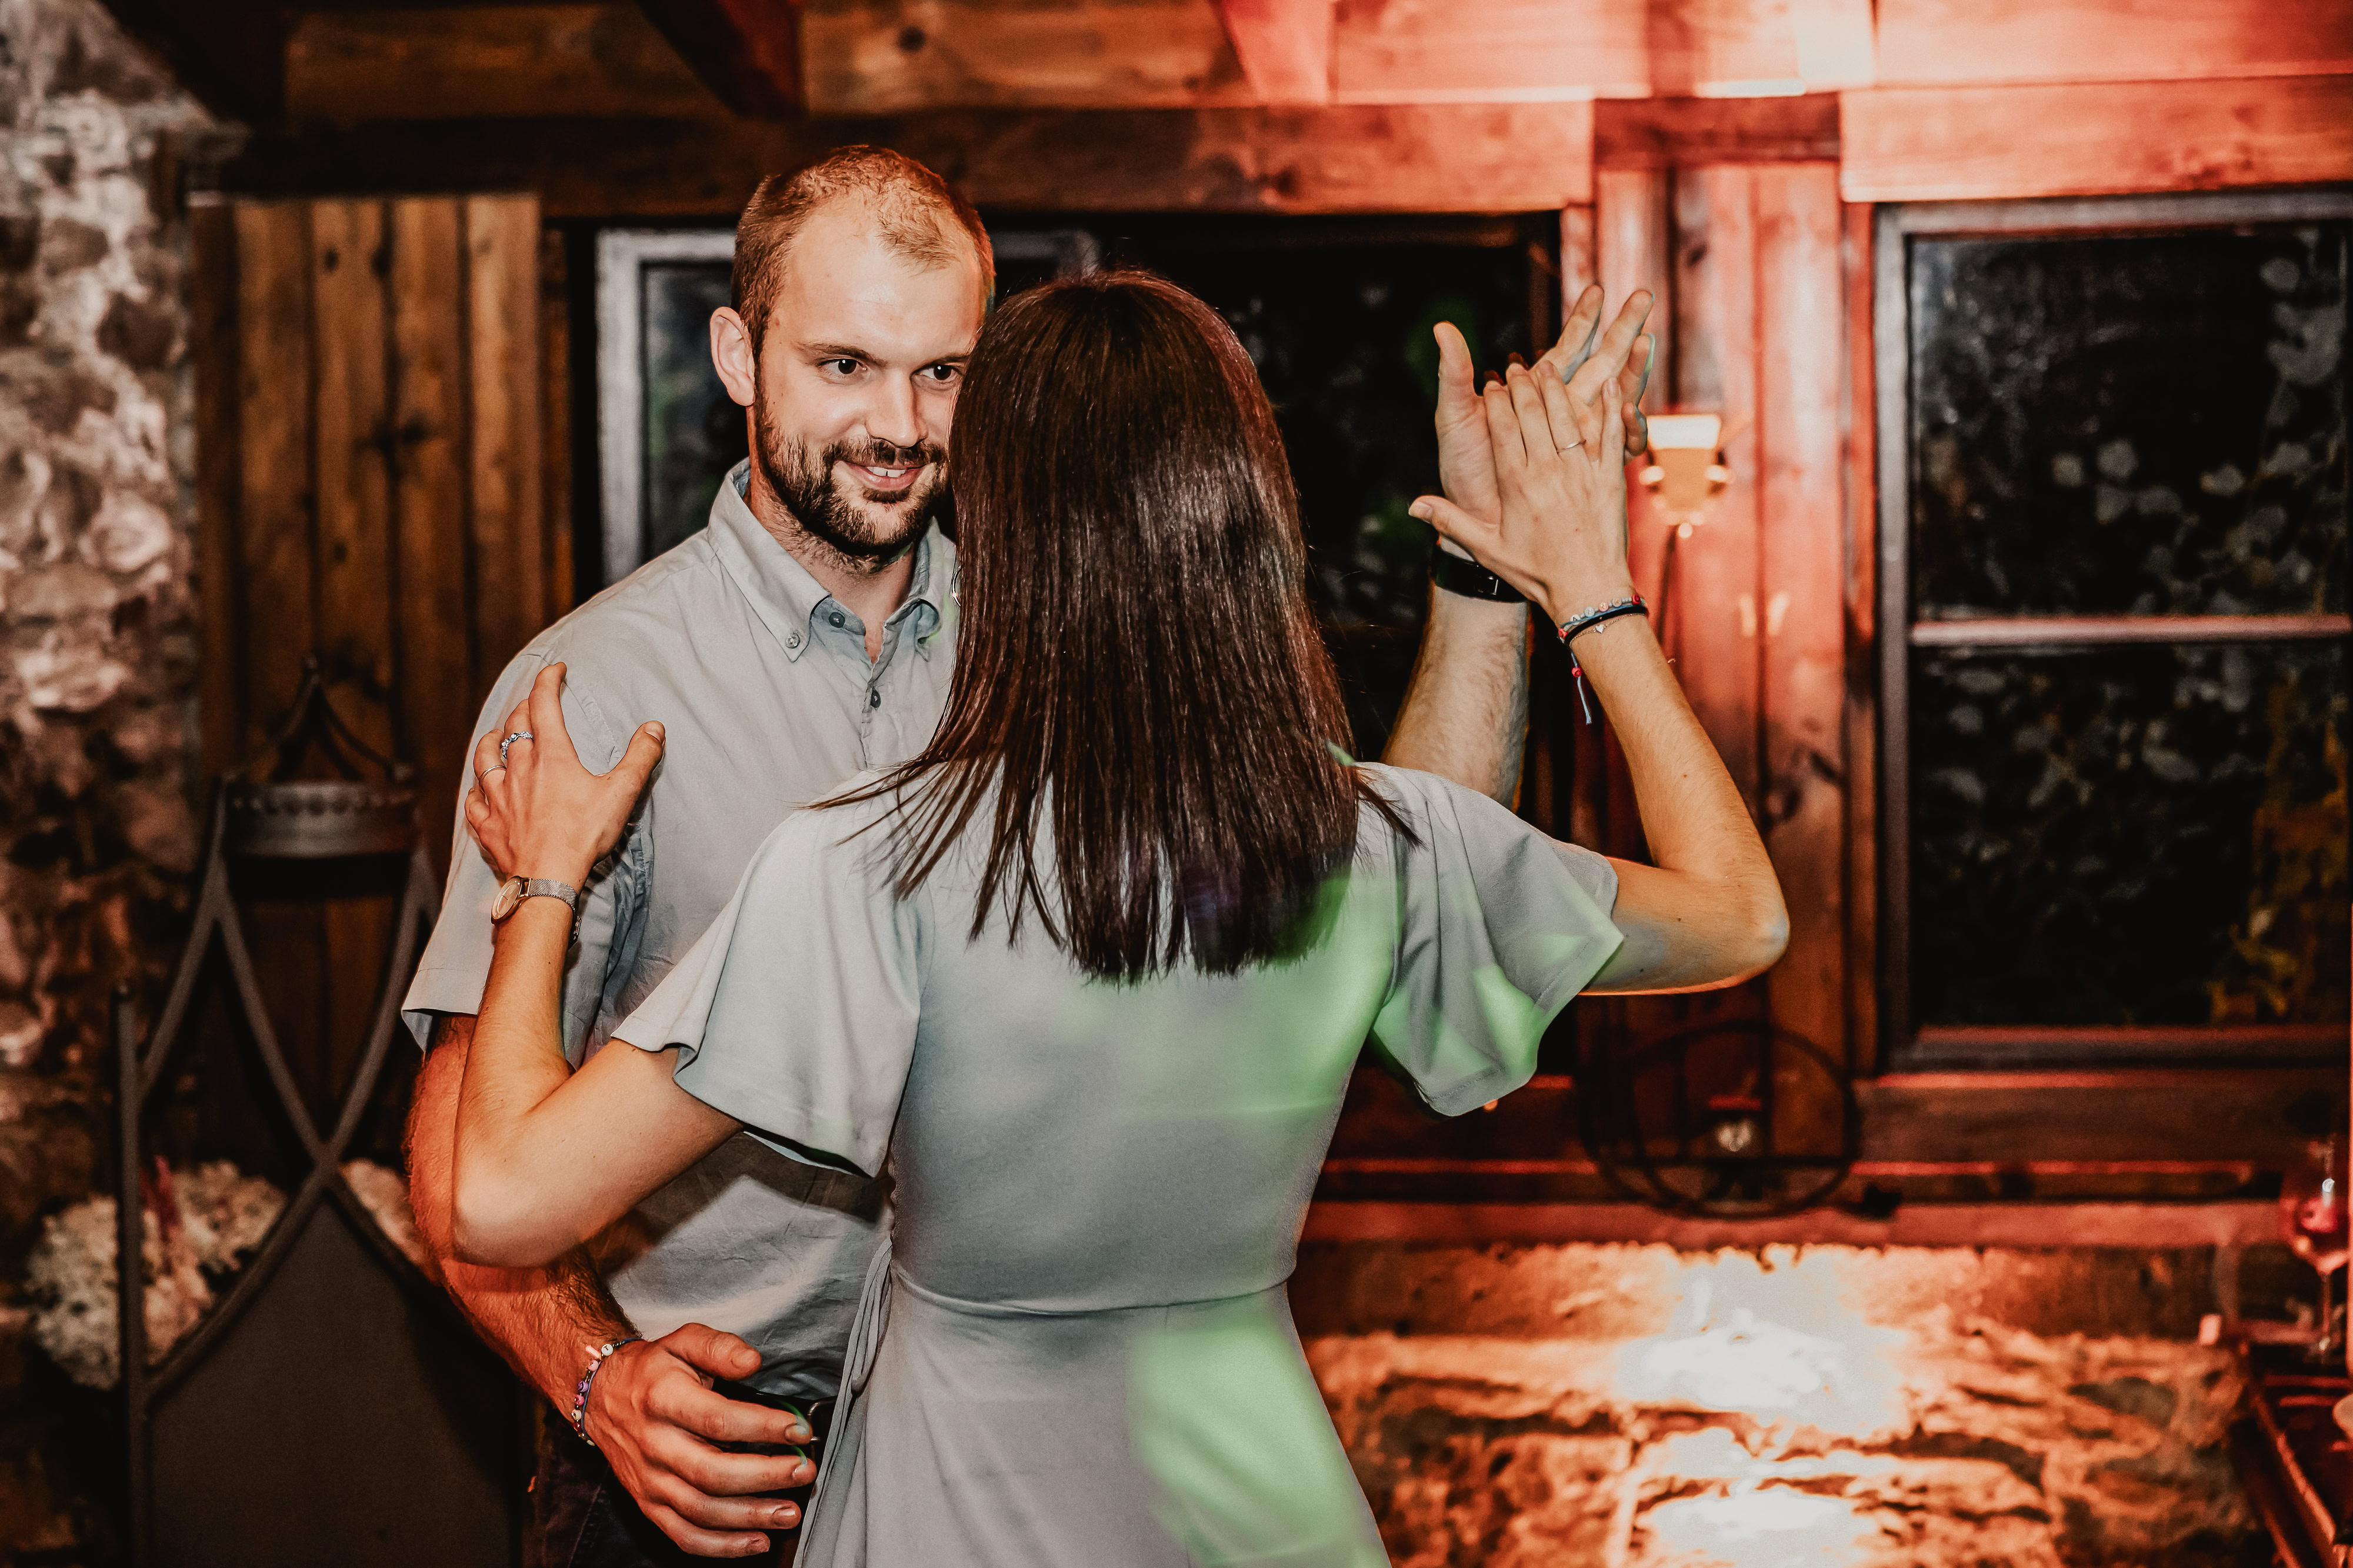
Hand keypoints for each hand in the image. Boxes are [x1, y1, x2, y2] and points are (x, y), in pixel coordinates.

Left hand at [466, 663, 662, 890]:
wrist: (546, 878)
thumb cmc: (583, 836)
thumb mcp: (621, 794)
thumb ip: (640, 757)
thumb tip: (654, 727)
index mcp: (551, 756)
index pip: (543, 703)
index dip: (548, 680)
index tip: (555, 669)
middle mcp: (518, 768)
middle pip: (513, 726)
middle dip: (523, 708)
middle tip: (533, 705)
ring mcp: (497, 796)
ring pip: (485, 757)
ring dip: (492, 741)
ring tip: (497, 737)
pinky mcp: (487, 823)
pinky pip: (473, 798)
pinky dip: (477, 788)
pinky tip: (481, 789)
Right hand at [587, 1323, 816, 1556]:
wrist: (602, 1395)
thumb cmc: (652, 1370)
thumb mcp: (683, 1341)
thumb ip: (719, 1348)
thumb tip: (752, 1362)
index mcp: (663, 1400)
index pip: (718, 1420)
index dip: (763, 1428)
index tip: (799, 1430)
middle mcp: (654, 1445)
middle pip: (711, 1473)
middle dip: (765, 1477)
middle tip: (803, 1472)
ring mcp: (649, 1480)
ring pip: (700, 1510)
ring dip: (750, 1517)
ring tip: (789, 1512)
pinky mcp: (648, 1503)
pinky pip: (682, 1535)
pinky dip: (720, 1546)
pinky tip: (756, 1541)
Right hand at [1410, 363, 1631, 627]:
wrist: (1587, 590)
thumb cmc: (1536, 572)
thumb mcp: (1487, 548)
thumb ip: (1451, 521)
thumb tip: (1413, 506)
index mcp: (1515, 483)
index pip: (1502, 426)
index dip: (1496, 399)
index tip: (1492, 382)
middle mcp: (1547, 470)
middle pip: (1532, 412)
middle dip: (1522, 385)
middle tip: (1517, 368)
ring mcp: (1581, 470)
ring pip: (1566, 415)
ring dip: (1555, 388)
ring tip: (1547, 370)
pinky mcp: (1610, 475)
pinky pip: (1610, 431)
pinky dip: (1610, 404)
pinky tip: (1608, 381)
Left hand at [1432, 285, 1653, 536]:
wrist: (1472, 515)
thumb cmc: (1462, 467)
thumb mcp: (1454, 416)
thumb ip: (1454, 373)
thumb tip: (1440, 327)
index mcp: (1534, 393)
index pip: (1567, 348)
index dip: (1583, 319)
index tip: (1598, 289)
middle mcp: (1561, 411)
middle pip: (1602, 363)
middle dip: (1623, 329)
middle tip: (1644, 296)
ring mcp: (1578, 437)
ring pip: (1617, 399)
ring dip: (1634, 371)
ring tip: (1646, 342)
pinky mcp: (1586, 468)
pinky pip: (1616, 444)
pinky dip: (1627, 427)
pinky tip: (1632, 409)